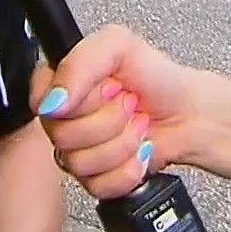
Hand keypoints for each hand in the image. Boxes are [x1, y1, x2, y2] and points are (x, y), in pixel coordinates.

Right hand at [30, 25, 211, 199]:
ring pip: (78, 163)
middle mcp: (68, 117)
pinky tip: (138, 151)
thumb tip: (54, 101)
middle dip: (107, 120)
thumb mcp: (119, 46)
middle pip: (60, 135)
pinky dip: (127, 169)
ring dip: (120, 144)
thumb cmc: (158, 78)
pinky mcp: (97, 178)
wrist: (190, 114)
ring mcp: (80, 150)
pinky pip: (97, 185)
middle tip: (128, 104)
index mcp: (65, 82)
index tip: (107, 88)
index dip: (75, 100)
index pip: (40, 100)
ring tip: (137, 126)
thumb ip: (79, 63)